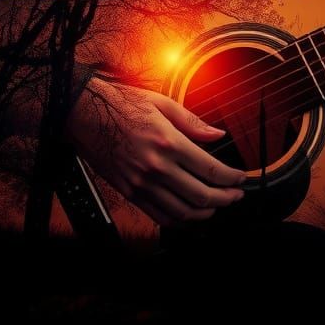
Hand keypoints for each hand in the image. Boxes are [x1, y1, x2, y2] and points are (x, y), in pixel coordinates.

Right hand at [62, 75, 247, 226]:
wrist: (82, 114)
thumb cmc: (122, 104)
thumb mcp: (162, 103)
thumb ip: (193, 122)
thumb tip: (218, 135)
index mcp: (168, 142)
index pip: (210, 169)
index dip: (231, 178)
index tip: (241, 178)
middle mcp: (156, 167)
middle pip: (201, 195)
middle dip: (226, 198)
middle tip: (237, 195)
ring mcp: (141, 184)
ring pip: (182, 212)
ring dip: (206, 213)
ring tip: (218, 206)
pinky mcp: (129, 192)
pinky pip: (159, 216)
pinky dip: (180, 220)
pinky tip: (191, 214)